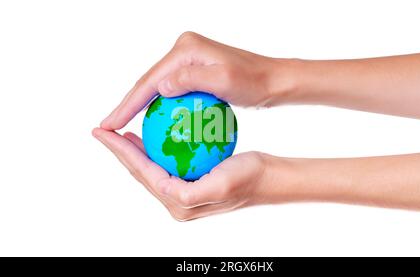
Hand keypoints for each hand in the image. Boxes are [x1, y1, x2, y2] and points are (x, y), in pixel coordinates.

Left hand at [92, 128, 268, 220]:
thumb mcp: (217, 187)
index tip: (102, 131)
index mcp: (178, 203)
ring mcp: (182, 194)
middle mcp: (176, 202)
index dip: (120, 151)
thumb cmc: (246, 179)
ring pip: (150, 169)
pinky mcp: (190, 184)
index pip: (142, 173)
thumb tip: (159, 186)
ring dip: (135, 151)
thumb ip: (186, 193)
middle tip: (103, 130)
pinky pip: (166, 164)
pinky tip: (156, 134)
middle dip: (120, 152)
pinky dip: (156, 149)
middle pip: (140, 172)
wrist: (266, 178)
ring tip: (123, 133)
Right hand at [100, 31, 295, 130]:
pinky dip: (161, 108)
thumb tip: (159, 87)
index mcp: (185, 49)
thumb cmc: (254, 81)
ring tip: (123, 129)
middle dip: (127, 105)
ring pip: (158, 88)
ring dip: (140, 107)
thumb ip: (191, 80)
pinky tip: (154, 126)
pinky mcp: (196, 72)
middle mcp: (183, 51)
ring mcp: (188, 61)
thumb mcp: (226, 80)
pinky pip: (172, 92)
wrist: (273, 78)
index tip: (110, 125)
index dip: (127, 104)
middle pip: (148, 82)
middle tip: (108, 128)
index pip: (149, 80)